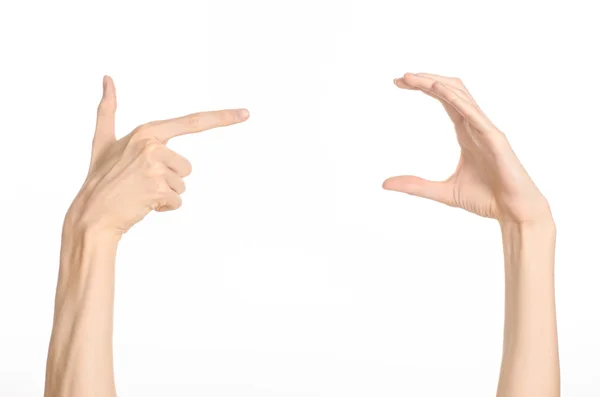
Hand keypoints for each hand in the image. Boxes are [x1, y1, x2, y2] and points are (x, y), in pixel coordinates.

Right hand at [66, 76, 248, 235]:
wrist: (91, 214)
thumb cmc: (99, 177)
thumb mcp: (102, 140)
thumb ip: (108, 110)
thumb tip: (107, 79)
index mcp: (146, 132)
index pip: (192, 122)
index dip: (222, 118)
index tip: (246, 114)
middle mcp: (152, 145)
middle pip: (186, 167)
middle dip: (170, 180)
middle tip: (142, 183)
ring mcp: (155, 167)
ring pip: (182, 185)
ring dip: (166, 194)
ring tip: (140, 193)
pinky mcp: (158, 189)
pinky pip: (177, 201)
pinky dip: (164, 207)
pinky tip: (143, 205)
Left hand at [383, 72, 550, 224]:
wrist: (514, 213)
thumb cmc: (486, 200)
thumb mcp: (442, 192)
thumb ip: (415, 185)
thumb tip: (384, 184)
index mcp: (466, 133)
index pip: (443, 100)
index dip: (423, 87)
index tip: (398, 82)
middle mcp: (475, 126)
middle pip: (450, 91)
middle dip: (425, 80)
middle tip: (401, 77)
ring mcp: (486, 130)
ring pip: (461, 95)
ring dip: (436, 83)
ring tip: (412, 77)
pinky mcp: (495, 138)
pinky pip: (474, 113)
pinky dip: (455, 98)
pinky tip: (438, 89)